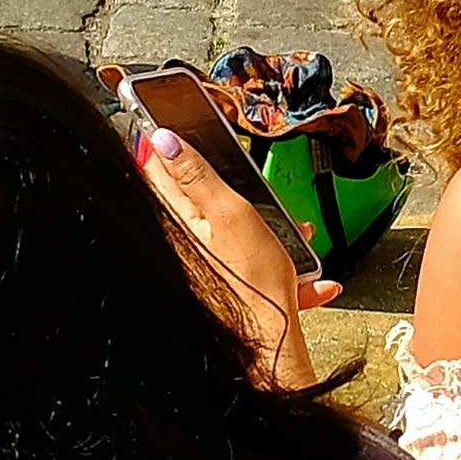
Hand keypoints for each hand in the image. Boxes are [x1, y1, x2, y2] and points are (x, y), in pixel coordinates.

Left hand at [132, 125, 328, 389]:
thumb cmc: (251, 280)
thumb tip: (164, 137)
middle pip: (198, 196)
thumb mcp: (230, 212)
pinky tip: (304, 279)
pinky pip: (254, 263)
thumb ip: (197, 174)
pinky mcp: (230, 284)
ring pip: (233, 229)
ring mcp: (207, 265)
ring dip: (266, 228)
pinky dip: (280, 266)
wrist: (270, 340)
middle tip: (250, 185)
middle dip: (230, 188)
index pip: (155, 168)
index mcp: (178, 220)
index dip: (164, 140)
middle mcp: (185, 243)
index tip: (170, 119)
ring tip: (290, 236)